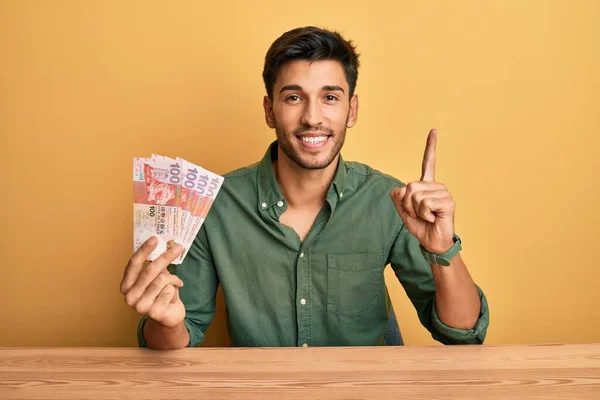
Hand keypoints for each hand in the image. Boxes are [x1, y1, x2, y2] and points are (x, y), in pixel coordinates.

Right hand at [120, 237, 185, 327]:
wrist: (168, 317)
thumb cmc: (160, 294)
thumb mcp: (156, 277)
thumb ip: (155, 265)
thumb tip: (162, 244)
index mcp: (126, 286)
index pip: (133, 264)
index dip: (144, 250)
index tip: (155, 238)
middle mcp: (130, 297)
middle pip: (149, 271)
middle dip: (165, 257)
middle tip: (178, 247)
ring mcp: (141, 306)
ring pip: (161, 280)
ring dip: (173, 278)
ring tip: (176, 281)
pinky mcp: (154, 312)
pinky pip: (169, 291)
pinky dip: (175, 289)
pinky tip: (174, 295)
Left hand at [391, 129, 455, 253]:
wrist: (432, 242)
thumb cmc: (420, 226)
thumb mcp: (403, 210)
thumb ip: (398, 197)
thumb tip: (400, 189)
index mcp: (427, 185)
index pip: (429, 162)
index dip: (430, 146)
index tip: (434, 130)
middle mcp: (436, 186)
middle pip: (410, 187)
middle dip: (407, 204)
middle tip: (419, 214)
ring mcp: (443, 193)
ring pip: (416, 196)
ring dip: (416, 210)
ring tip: (427, 216)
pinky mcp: (448, 202)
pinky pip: (425, 204)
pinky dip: (424, 214)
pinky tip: (433, 218)